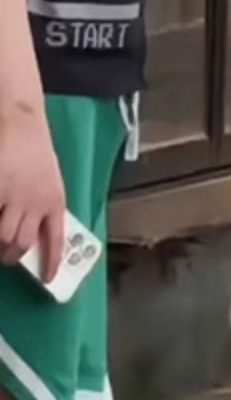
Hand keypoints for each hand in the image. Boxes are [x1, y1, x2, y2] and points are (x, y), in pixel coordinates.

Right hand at [0, 101, 65, 280]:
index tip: (48, 279)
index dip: (51, 263)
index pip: (56, 241)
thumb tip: (37, 235)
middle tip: (6, 258)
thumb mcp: (50, 181)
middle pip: (22, 243)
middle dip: (12, 256)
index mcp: (55, 202)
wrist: (22, 120)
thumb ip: (45, 207)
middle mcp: (36, 202)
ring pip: (4, 235)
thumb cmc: (34, 149)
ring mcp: (13, 195)